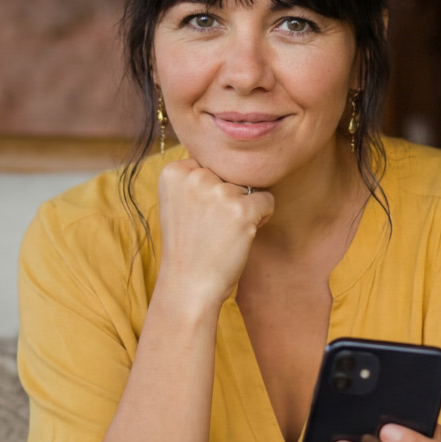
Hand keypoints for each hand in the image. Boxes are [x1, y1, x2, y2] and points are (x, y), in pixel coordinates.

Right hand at [154, 157, 274, 309]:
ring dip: (244, 209)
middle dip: (229, 196)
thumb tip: (236, 156)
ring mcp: (218, 191)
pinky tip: (240, 236)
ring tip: (222, 233)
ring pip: (249, 187)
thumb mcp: (179, 202)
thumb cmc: (188, 245)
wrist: (188, 285)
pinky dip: (261, 218)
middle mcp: (194, 176)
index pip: (210, 163)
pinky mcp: (241, 209)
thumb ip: (196, 176)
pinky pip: (267, 201)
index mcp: (173, 171)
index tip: (196, 215)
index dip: (210, 189)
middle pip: (231, 173)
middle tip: (210, 226)